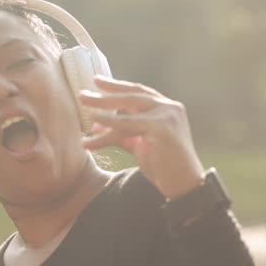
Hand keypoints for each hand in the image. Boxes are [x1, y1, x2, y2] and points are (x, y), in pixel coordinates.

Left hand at [79, 75, 205, 199]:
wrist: (183, 185)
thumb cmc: (163, 165)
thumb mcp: (139, 144)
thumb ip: (121, 132)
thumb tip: (97, 124)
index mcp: (167, 108)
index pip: (138, 92)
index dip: (117, 86)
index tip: (97, 81)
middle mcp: (169, 108)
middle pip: (131, 95)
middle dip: (106, 93)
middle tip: (82, 93)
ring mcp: (167, 116)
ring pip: (128, 106)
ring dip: (103, 105)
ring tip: (83, 104)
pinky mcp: (162, 129)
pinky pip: (129, 124)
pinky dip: (110, 122)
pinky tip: (95, 122)